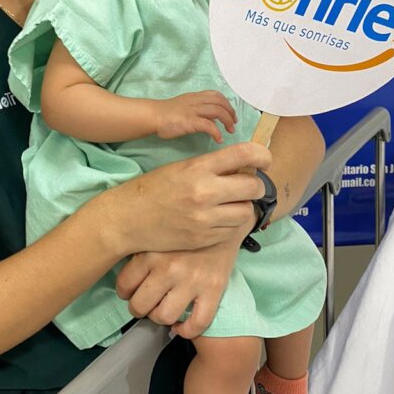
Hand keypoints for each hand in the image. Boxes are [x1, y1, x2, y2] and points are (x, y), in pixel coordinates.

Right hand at [92, 141, 270, 261]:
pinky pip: (231, 231)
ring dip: (242, 207)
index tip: (265, 160)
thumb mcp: (182, 168)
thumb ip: (212, 167)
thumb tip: (245, 165)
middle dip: (255, 186)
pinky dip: (229, 225)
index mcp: (198, 168)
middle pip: (253, 187)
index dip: (262, 155)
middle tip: (247, 186)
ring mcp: (205, 218)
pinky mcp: (203, 238)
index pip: (244, 154)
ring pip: (246, 212)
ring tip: (229, 204)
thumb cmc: (154, 189)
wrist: (128, 219)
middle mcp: (205, 192)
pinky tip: (216, 219)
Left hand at [115, 221, 251, 339]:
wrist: (224, 219)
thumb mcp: (157, 232)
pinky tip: (182, 324)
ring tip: (162, 310)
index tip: (130, 291)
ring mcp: (192, 280)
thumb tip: (120, 270)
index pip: (124, 285)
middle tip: (145, 304)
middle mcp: (169, 267)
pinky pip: (197, 323)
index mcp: (151, 252)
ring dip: (160, 318)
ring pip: (164, 317)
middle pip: (140, 305)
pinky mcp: (214, 289)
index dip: (125, 292)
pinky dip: (187, 330)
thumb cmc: (186, 227)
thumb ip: (140, 251)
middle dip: (139, 309)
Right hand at [154, 91, 236, 143]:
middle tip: (233, 123)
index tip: (230, 113)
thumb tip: (209, 118)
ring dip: (227, 121)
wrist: (153, 116)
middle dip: (230, 112)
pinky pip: (209, 125)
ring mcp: (193, 111)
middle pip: (220, 102)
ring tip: (230, 131)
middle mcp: (196, 101)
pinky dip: (217, 132)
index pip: (216, 95)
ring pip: (218, 111)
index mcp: (195, 97)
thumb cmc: (165, 114)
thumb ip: (196, 109)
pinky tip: (218, 139)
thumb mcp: (183, 105)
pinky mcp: (190, 121)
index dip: (227, 103)